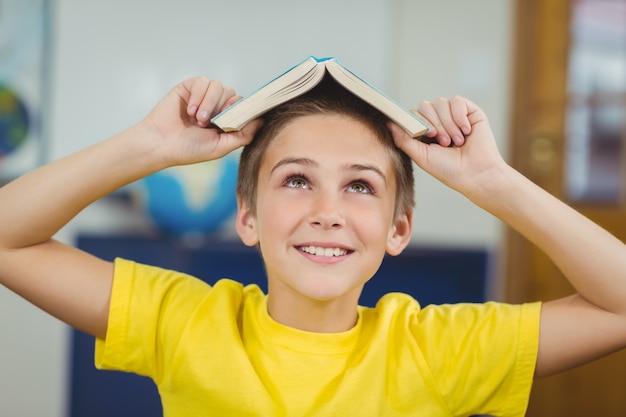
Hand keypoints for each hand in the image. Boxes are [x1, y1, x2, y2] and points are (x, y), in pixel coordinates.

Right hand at [141, 77, 262, 166]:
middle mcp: (215, 106)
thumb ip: (243, 135)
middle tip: (210, 123)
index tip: (232, 118)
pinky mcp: (189, 87)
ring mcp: (202, 96)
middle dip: (223, 108)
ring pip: (219, 86)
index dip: (241, 109)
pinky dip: (198, 96)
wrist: (161, 144)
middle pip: (232, 94)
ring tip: (198, 120)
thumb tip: (262, 121)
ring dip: (210, 103)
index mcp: (225, 120)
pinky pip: (203, 82)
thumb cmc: (189, 149)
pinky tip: (189, 111)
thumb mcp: (221, 147)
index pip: (242, 106)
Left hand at [389, 96, 506, 197]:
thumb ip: (403, 139)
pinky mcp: (469, 111)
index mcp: (424, 132)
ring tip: (457, 141)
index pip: (413, 115)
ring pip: (441, 103)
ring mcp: (453, 115)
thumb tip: (388, 123)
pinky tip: (466, 131)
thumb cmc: (448, 169)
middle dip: (434, 124)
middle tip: (445, 142)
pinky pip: (457, 101)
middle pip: (425, 106)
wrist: (476, 173)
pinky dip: (460, 116)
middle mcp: (438, 121)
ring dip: (448, 124)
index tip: (430, 136)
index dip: (419, 122)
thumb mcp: (421, 156)